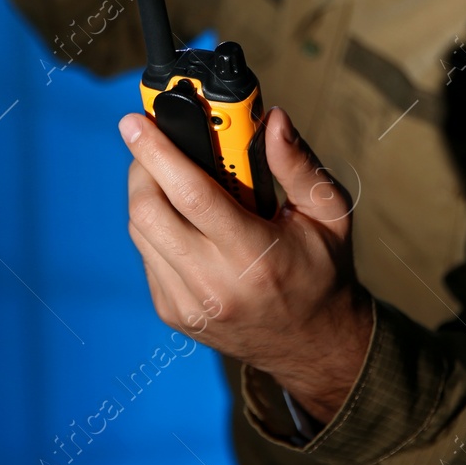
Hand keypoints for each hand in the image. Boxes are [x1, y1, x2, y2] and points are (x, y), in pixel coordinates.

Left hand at [121, 106, 373, 425]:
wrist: (314, 345)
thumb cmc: (323, 270)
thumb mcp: (329, 214)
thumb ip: (298, 165)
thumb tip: (272, 119)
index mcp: (256, 256)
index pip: (191, 194)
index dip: (158, 152)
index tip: (135, 122)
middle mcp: (215, 284)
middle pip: (149, 212)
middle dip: (142, 166)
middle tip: (153, 143)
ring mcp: (188, 304)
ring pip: (140, 231)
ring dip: (145, 193)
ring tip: (170, 176)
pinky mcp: (173, 312)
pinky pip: (147, 254)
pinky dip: (154, 226)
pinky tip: (180, 217)